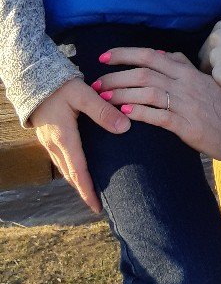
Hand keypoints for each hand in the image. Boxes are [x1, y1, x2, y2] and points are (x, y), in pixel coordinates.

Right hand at [30, 79, 130, 212]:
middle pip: (70, 175)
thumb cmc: (60, 85)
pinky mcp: (48, 137)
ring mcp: (48, 142)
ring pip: (64, 169)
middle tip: (98, 205)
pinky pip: (60, 160)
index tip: (98, 207)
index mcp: (64, 137)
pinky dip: (71, 170)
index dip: (88, 190)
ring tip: (91, 192)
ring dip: (77, 182)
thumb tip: (124, 127)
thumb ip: (103, 111)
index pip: (78, 171)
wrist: (33, 77)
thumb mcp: (83, 94)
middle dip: (83, 191)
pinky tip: (79, 170)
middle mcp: (54, 144)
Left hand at [96, 47, 220, 161]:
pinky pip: (158, 116)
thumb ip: (182, 64)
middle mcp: (184, 83)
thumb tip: (162, 53)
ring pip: (147, 92)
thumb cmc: (217, 104)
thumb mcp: (202, 78)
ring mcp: (185, 104)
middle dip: (115, 77)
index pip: (150, 55)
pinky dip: (139, 113)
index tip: (104, 57)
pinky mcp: (186, 125)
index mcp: (186, 70)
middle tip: (97, 84)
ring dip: (121, 95)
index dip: (124, 54)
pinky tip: (123, 115)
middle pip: (143, 73)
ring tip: (104, 100)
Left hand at [199, 19, 220, 89]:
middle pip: (204, 59)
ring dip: (220, 76)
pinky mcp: (218, 74)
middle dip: (213, 66)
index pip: (208, 45)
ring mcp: (214, 57)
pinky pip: (217, 83)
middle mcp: (213, 39)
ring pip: (209, 72)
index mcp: (220, 26)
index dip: (217, 56)